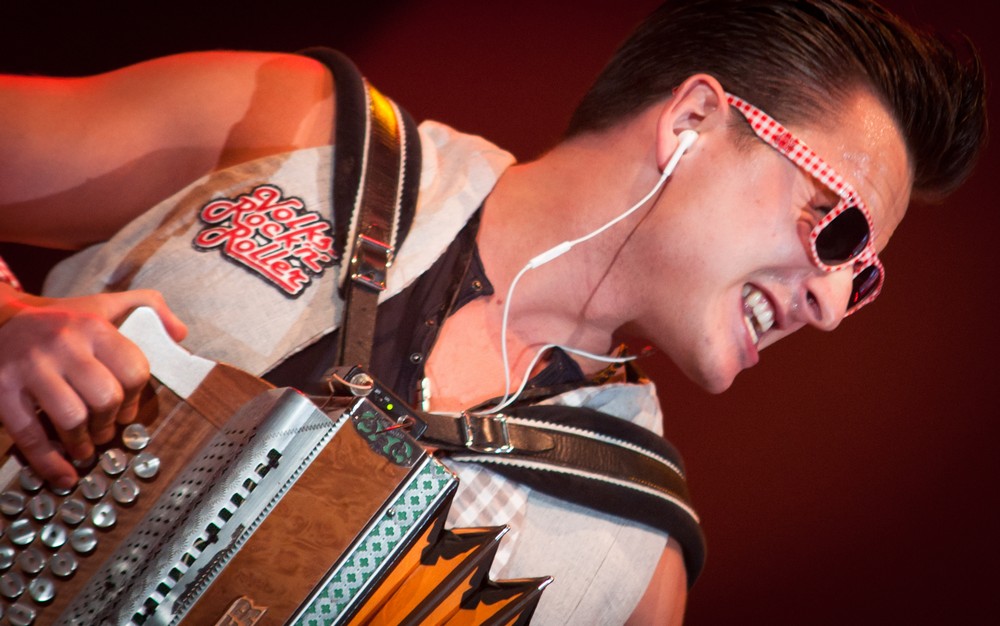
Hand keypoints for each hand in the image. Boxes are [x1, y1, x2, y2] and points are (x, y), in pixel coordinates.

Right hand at [0, 287, 186, 487]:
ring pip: (72, 419)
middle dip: (110, 424)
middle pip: (105, 398)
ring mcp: (31, 367)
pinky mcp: (2, 388)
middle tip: (106, 433)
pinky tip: (63, 474)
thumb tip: (180, 334)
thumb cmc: (62, 320)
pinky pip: (30, 435)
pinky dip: (49, 463)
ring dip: (83, 444)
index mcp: (94, 327)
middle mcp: (64, 344)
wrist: (1, 319)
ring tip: (85, 449)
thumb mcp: (106, 304)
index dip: (136, 399)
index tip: (129, 412)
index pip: (134, 370)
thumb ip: (150, 308)